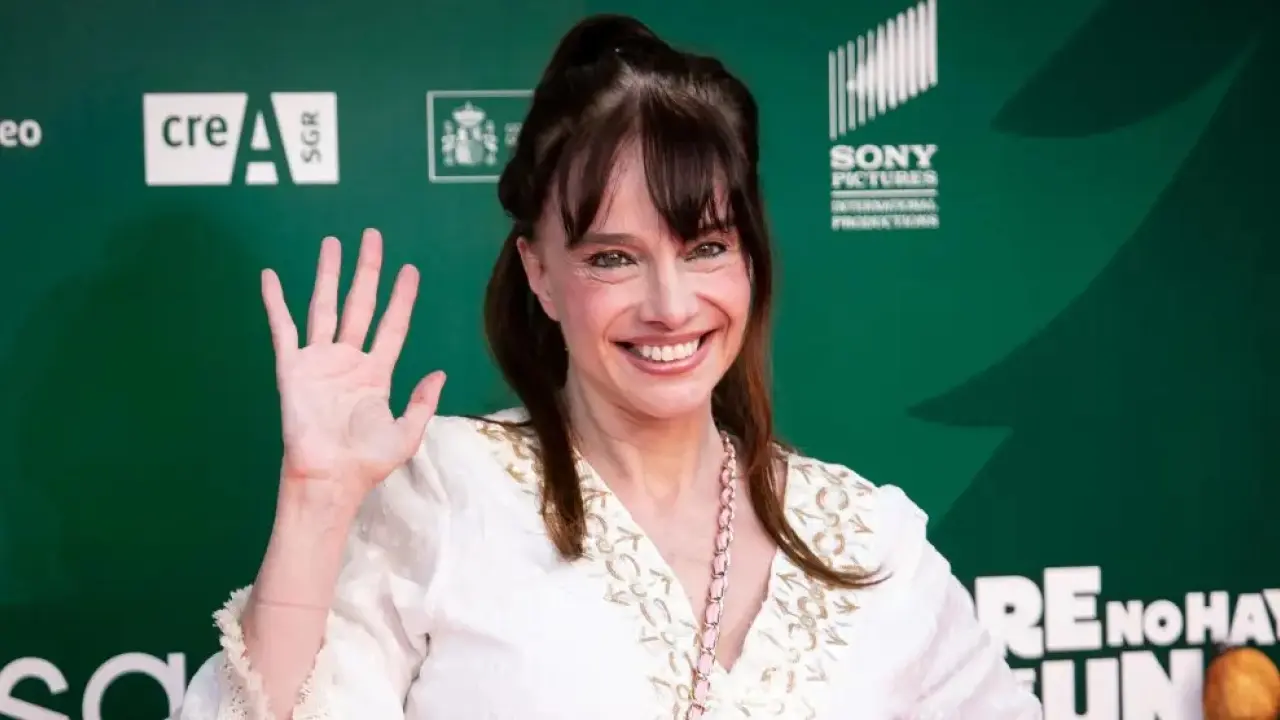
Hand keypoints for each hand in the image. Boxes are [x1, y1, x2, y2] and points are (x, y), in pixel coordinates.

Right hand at [261, 229, 445, 512]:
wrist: (330, 478)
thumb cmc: (366, 462)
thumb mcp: (406, 434)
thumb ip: (422, 402)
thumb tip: (438, 372)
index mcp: (376, 373)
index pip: (392, 325)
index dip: (402, 298)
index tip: (410, 270)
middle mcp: (348, 360)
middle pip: (359, 304)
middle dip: (367, 271)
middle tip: (373, 237)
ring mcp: (319, 361)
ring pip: (324, 306)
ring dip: (328, 274)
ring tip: (332, 243)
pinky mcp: (292, 367)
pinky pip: (283, 328)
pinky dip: (275, 302)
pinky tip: (270, 276)